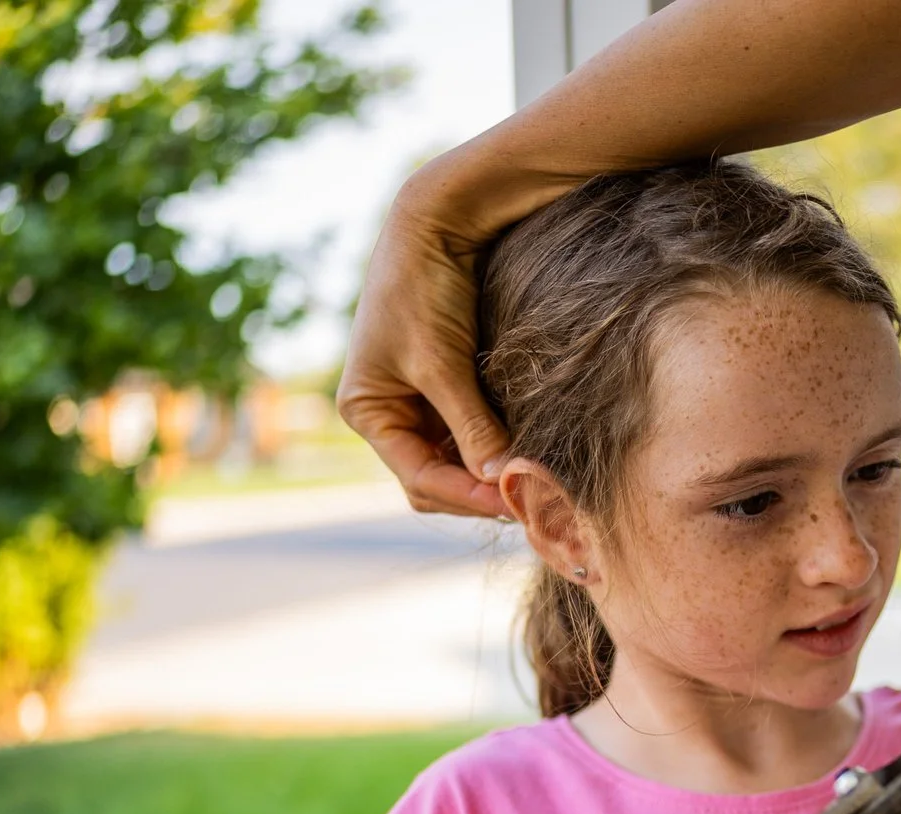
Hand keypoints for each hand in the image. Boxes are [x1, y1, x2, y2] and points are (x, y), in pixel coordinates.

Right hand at [337, 170, 514, 518]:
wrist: (436, 223)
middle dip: (478, 494)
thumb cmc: (423, 288)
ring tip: (534, 484)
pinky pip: (469, 434)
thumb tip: (503, 482)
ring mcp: (417, 401)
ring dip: (489, 475)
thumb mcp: (443, 364)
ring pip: (455, 462)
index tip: (517, 503)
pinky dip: (495, 447)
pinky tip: (526, 453)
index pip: (419, 478)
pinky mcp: (446, 385)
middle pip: (434, 480)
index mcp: (366, 410)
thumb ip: (471, 427)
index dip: (469, 496)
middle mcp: (386, 412)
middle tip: (532, 502)